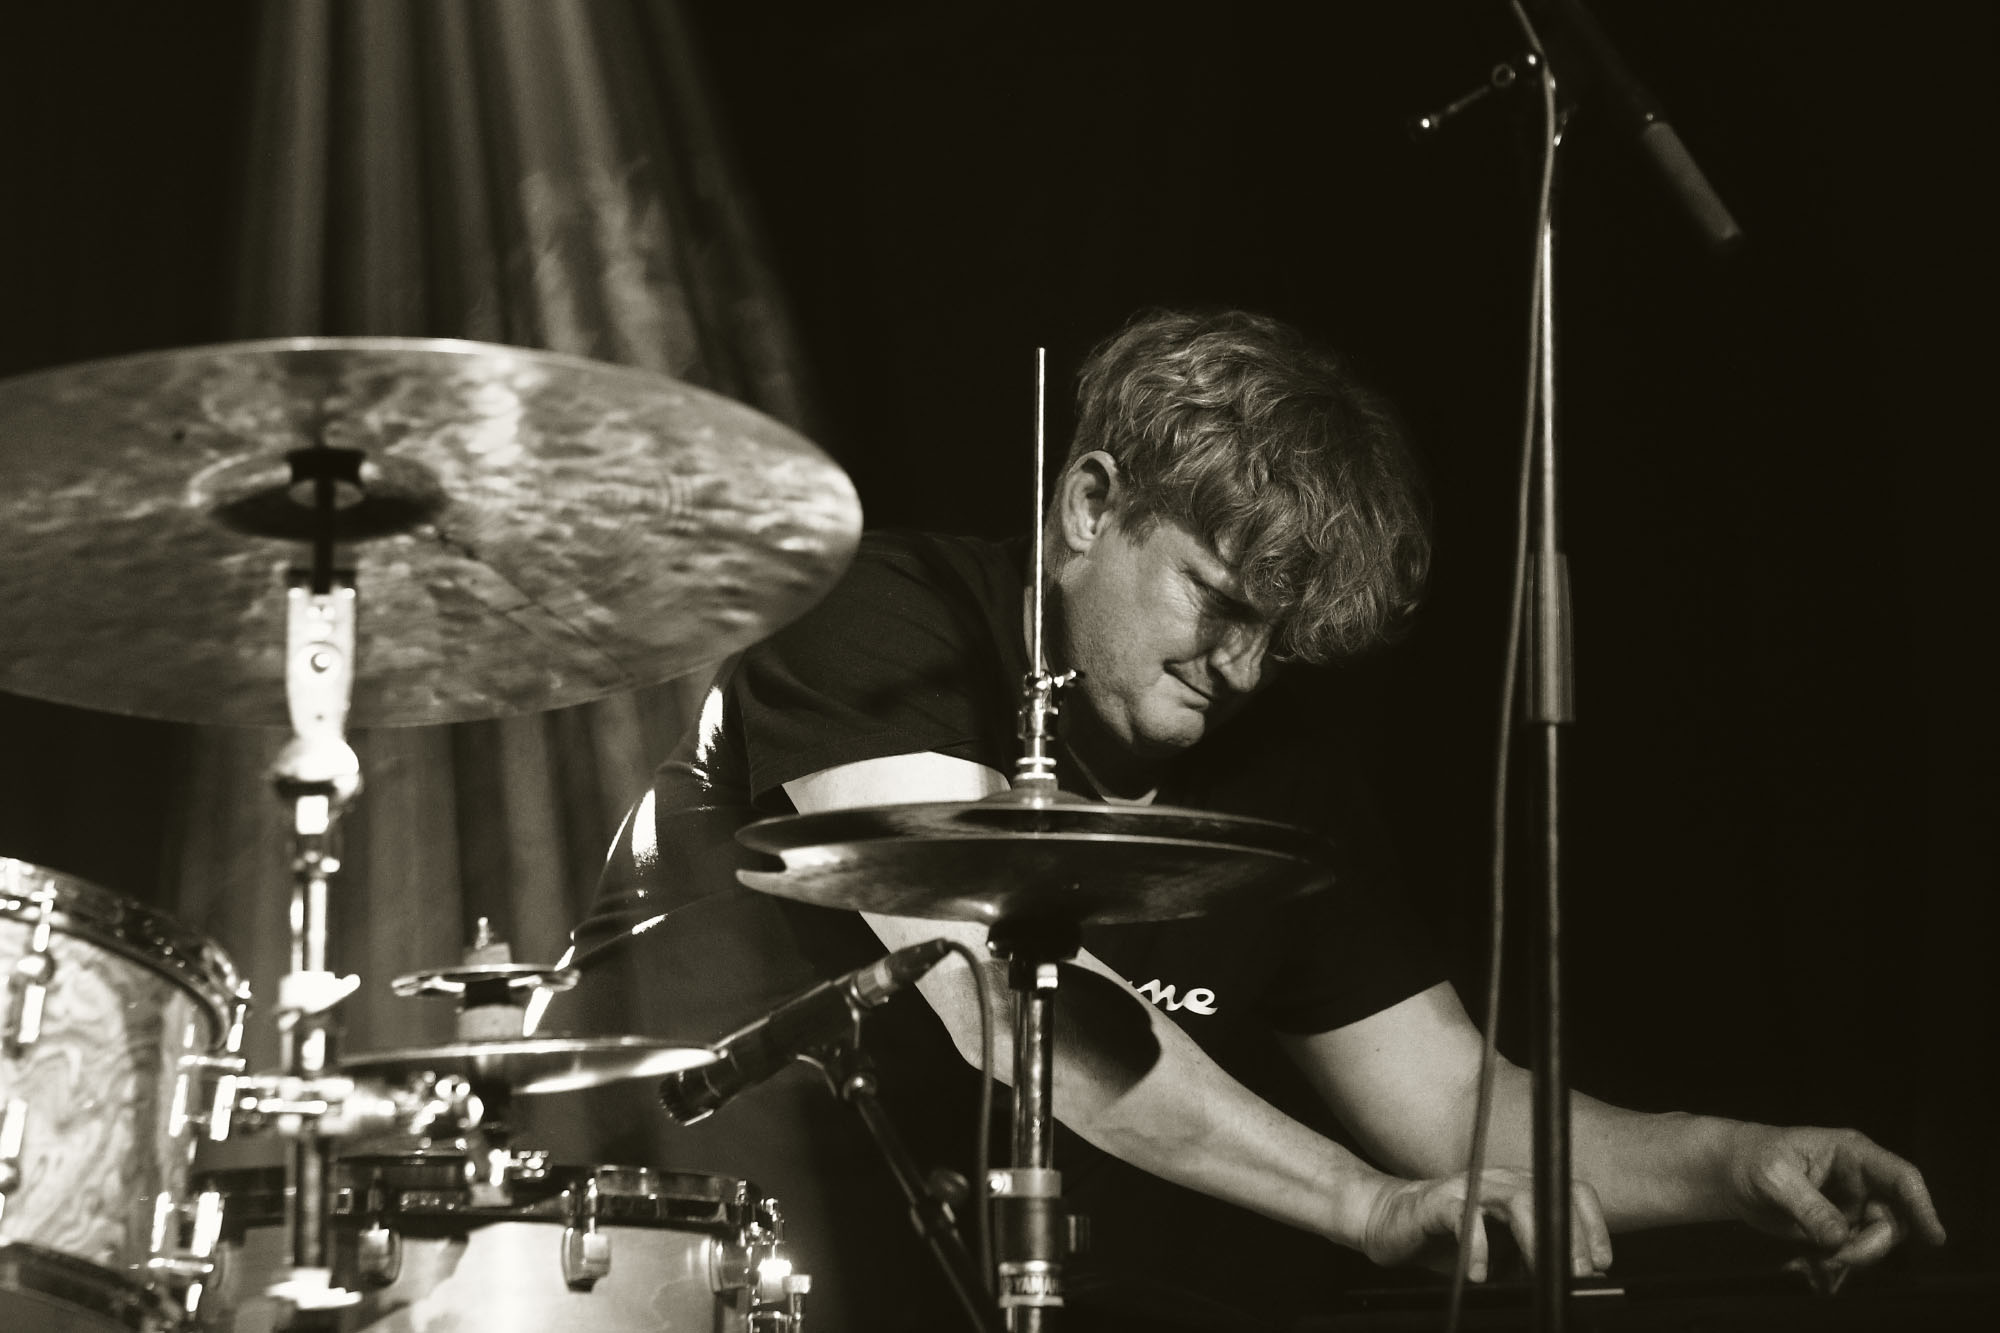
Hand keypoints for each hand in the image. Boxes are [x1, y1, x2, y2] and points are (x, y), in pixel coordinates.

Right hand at [1362, 1167, 1612, 1282]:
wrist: (1389, 1222)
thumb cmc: (1448, 1240)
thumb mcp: (1502, 1259)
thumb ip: (1532, 1264)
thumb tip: (1569, 1283)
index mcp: (1520, 1189)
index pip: (1568, 1191)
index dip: (1591, 1225)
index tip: (1601, 1264)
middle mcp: (1500, 1182)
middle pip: (1547, 1195)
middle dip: (1569, 1237)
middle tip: (1576, 1275)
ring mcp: (1470, 1189)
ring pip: (1516, 1201)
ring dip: (1534, 1240)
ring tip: (1540, 1273)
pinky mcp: (1438, 1202)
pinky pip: (1464, 1219)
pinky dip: (1477, 1249)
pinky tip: (1478, 1274)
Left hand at [1723, 1124, 1946, 1283]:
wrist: (1730, 1173)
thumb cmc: (1751, 1160)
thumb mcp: (1773, 1178)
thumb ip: (1807, 1206)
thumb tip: (1839, 1237)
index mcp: (1851, 1153)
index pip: (1901, 1177)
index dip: (1922, 1206)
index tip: (1933, 1238)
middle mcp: (1860, 1179)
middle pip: (1892, 1220)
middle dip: (1870, 1245)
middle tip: (1835, 1258)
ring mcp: (1853, 1204)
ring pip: (1876, 1241)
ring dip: (1851, 1258)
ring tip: (1813, 1262)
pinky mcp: (1841, 1226)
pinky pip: (1855, 1251)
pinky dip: (1839, 1264)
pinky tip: (1811, 1266)